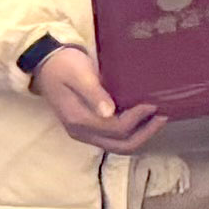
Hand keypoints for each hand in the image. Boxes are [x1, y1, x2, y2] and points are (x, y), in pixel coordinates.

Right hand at [29, 45, 165, 153]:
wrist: (45, 63)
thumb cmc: (63, 65)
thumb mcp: (78, 74)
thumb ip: (93, 93)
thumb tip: (109, 112)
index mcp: (78, 120)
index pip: (115, 129)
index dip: (137, 119)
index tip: (152, 103)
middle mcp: (81, 132)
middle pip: (120, 145)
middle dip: (145, 134)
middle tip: (163, 116)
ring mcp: (84, 133)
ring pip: (119, 145)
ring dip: (140, 135)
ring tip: (157, 119)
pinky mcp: (88, 128)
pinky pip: (114, 138)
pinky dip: (131, 132)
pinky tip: (142, 119)